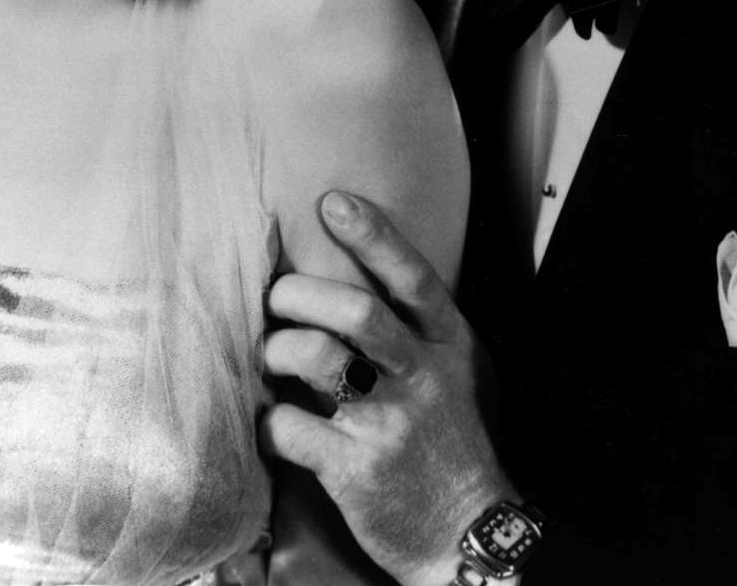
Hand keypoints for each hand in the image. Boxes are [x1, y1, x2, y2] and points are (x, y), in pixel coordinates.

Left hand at [262, 191, 517, 585]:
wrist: (468, 533)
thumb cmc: (460, 445)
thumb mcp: (466, 376)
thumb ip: (427, 331)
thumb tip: (370, 276)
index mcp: (452, 346)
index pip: (412, 277)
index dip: (372, 234)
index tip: (332, 203)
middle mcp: (423, 377)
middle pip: (355, 310)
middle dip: (301, 293)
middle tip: (276, 296)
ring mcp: (389, 423)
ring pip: (317, 358)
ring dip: (277, 348)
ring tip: (270, 356)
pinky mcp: (354, 469)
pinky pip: (289, 425)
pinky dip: (268, 418)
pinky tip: (271, 419)